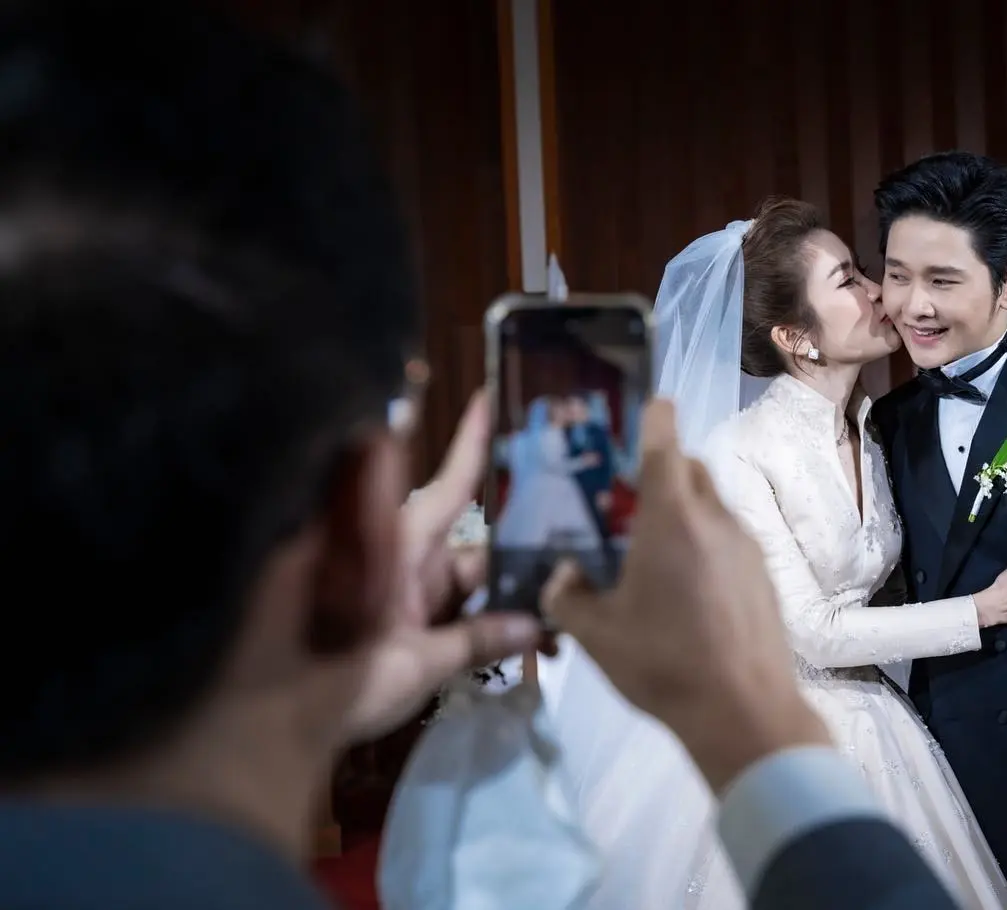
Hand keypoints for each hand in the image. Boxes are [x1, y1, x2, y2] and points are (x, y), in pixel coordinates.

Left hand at [342, 389, 541, 741]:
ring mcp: (382, 590)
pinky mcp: (376, 622)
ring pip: (448, 581)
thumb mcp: (419, 665)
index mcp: (396, 549)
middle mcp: (390, 559)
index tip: (484, 398)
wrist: (268, 730)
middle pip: (462, 547)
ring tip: (542, 621)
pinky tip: (504, 641)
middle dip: (508, 567)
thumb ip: (477, 640)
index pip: (446, 487)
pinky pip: (429, 608)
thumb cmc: (337, 682)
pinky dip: (461, 621)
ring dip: (488, 601)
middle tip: (561, 582)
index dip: (469, 445)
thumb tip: (536, 623)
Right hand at [543, 399, 829, 791]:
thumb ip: (567, 597)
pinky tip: (685, 590)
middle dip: (663, 470)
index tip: (647, 403)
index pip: (664, 443)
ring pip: (713, 507)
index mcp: (672, 518)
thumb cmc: (664, 664)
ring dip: (685, 513)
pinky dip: (705, 546)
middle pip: (691, 470)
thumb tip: (560, 577)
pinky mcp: (765, 577)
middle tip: (628, 497)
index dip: (654, 416)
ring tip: (653, 551)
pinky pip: (729, 542)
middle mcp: (716, 519)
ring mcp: (747, 547)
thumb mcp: (595, 634)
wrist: (745, 712)